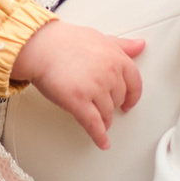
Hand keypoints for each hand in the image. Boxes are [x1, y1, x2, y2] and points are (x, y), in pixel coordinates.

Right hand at [10, 19, 144, 148]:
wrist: (40, 46)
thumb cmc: (64, 41)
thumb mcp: (99, 38)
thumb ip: (121, 45)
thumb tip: (139, 46)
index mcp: (116, 58)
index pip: (134, 83)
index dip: (132, 96)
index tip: (129, 102)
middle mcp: (109, 74)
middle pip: (118, 99)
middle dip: (112, 106)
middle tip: (105, 107)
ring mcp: (95, 89)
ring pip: (107, 113)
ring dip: (104, 120)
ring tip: (98, 121)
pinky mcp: (79, 102)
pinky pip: (94, 124)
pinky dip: (99, 136)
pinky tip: (103, 142)